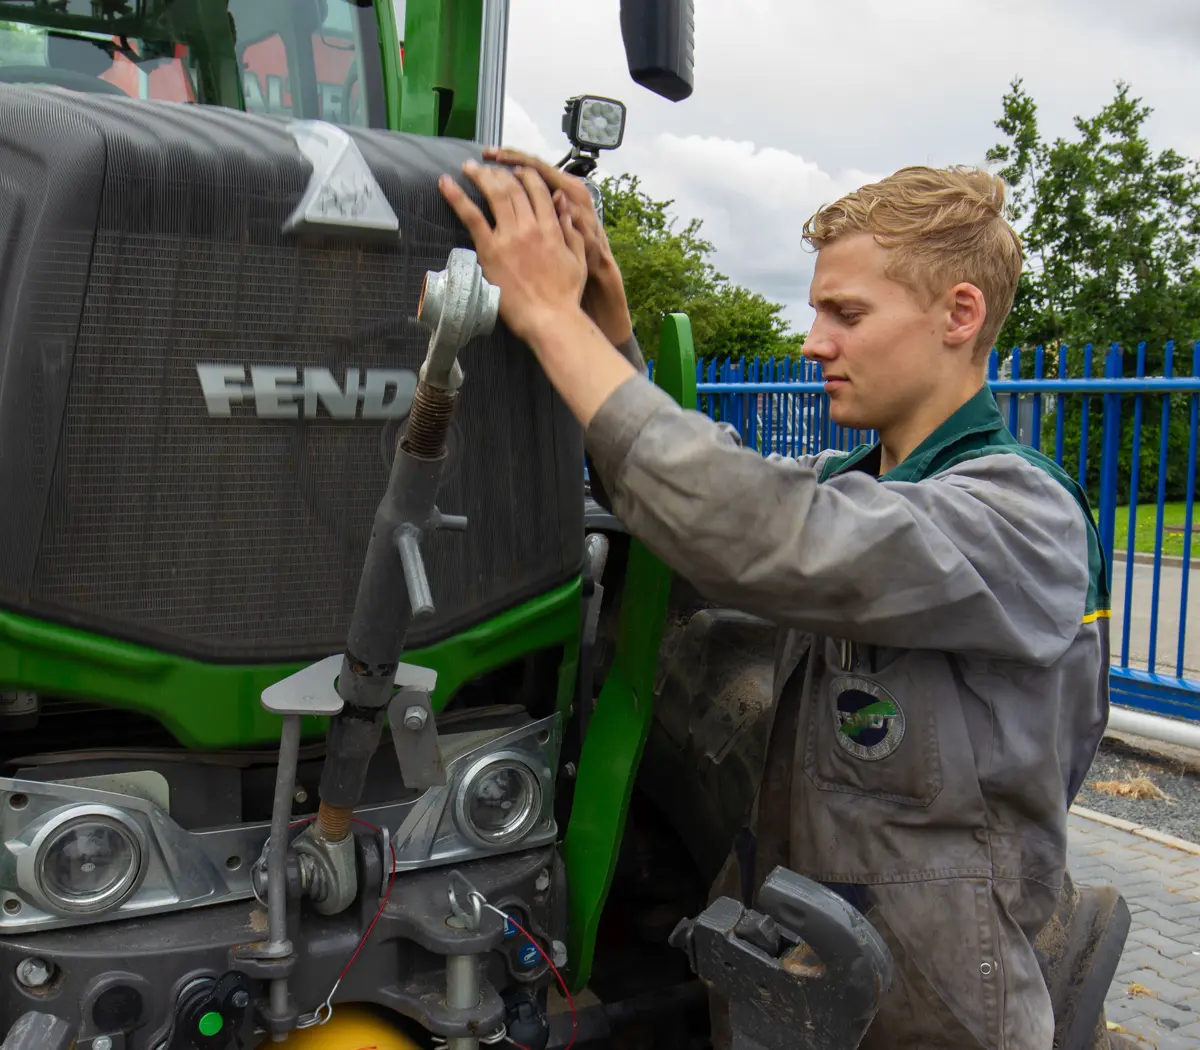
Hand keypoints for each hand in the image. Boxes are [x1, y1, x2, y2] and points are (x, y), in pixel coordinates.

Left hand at [438, 160, 587, 344]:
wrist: (550, 318)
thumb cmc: (565, 296)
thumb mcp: (578, 259)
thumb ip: (571, 231)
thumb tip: (564, 207)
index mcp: (551, 227)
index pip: (537, 189)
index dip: (525, 175)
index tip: (517, 171)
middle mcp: (530, 226)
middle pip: (513, 187)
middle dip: (500, 172)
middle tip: (488, 167)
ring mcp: (509, 236)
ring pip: (495, 194)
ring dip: (480, 176)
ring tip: (468, 167)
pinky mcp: (490, 250)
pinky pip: (472, 217)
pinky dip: (457, 197)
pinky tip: (445, 184)